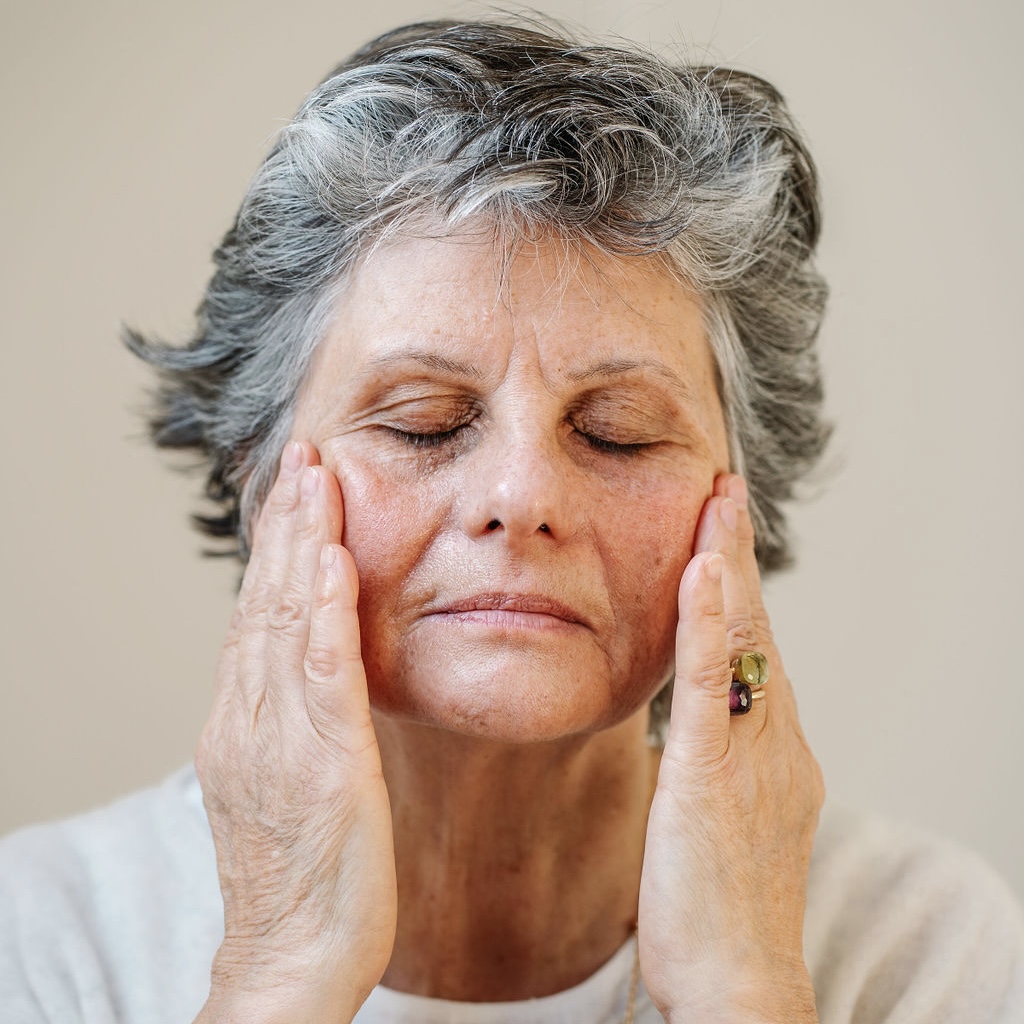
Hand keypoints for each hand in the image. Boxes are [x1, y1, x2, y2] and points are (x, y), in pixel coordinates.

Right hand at [195, 442, 395, 1023]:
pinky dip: (322, 613)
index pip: (253, 614)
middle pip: (262, 601)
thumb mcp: (282, 780)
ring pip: (284, 621)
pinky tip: (331, 563)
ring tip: (315, 478)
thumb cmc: (301, 873)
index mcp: (242, 721)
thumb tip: (306, 669)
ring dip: (300, 544)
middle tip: (301, 457)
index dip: (272, 549)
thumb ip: (288, 718)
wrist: (292, 955)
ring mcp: (281, 738)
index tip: (292, 492)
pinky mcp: (324, 763)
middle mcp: (250, 718)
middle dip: (283, 524)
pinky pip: (321, 675)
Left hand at [638, 474, 822, 1022]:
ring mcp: (751, 758)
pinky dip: (707, 624)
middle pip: (756, 630)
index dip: (737, 589)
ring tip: (717, 502)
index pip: (754, 651)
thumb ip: (712, 764)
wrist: (740, 986)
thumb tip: (688, 730)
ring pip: (742, 643)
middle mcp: (774, 743)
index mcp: (771, 751)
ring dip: (728, 566)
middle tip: (724, 490)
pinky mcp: (713, 779)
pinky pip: (709, 687)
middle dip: (739, 556)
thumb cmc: (718, 910)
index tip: (719, 534)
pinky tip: (701, 572)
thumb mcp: (717, 818)